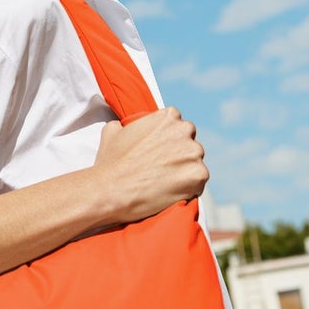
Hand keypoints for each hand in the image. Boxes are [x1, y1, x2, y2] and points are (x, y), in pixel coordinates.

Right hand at [91, 107, 207, 223]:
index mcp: (169, 116)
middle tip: (162, 171)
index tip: (160, 155)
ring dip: (184, 173)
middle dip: (180, 157)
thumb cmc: (110, 164)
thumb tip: (122, 125)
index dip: (170, 144)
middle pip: (190, 145)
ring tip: (164, 184)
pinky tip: (170, 193)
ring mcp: (194, 152)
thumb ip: (124, 124)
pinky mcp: (199, 175)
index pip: (178, 128)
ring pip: (195, 164)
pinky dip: (189, 189)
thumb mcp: (112, 132)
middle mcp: (185, 129)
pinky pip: (199, 182)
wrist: (110, 190)